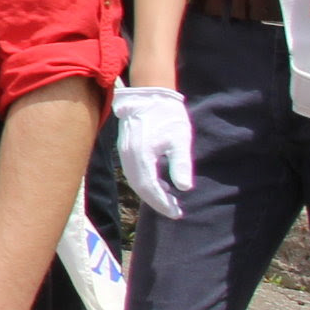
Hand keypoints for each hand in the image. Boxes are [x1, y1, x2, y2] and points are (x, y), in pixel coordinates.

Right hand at [113, 83, 192, 220]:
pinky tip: (162, 183)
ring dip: (151, 193)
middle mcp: (129, 157)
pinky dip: (146, 183)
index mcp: (141, 155)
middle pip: (140, 187)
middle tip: (175, 211)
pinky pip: (134, 172)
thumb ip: (181, 164)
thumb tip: (184, 188)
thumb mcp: (180, 139)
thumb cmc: (168, 116)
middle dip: (157, 201)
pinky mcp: (126, 149)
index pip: (150, 187)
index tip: (178, 213)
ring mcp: (125, 153)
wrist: (150, 96)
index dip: (163, 203)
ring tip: (170, 200)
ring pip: (136, 181)